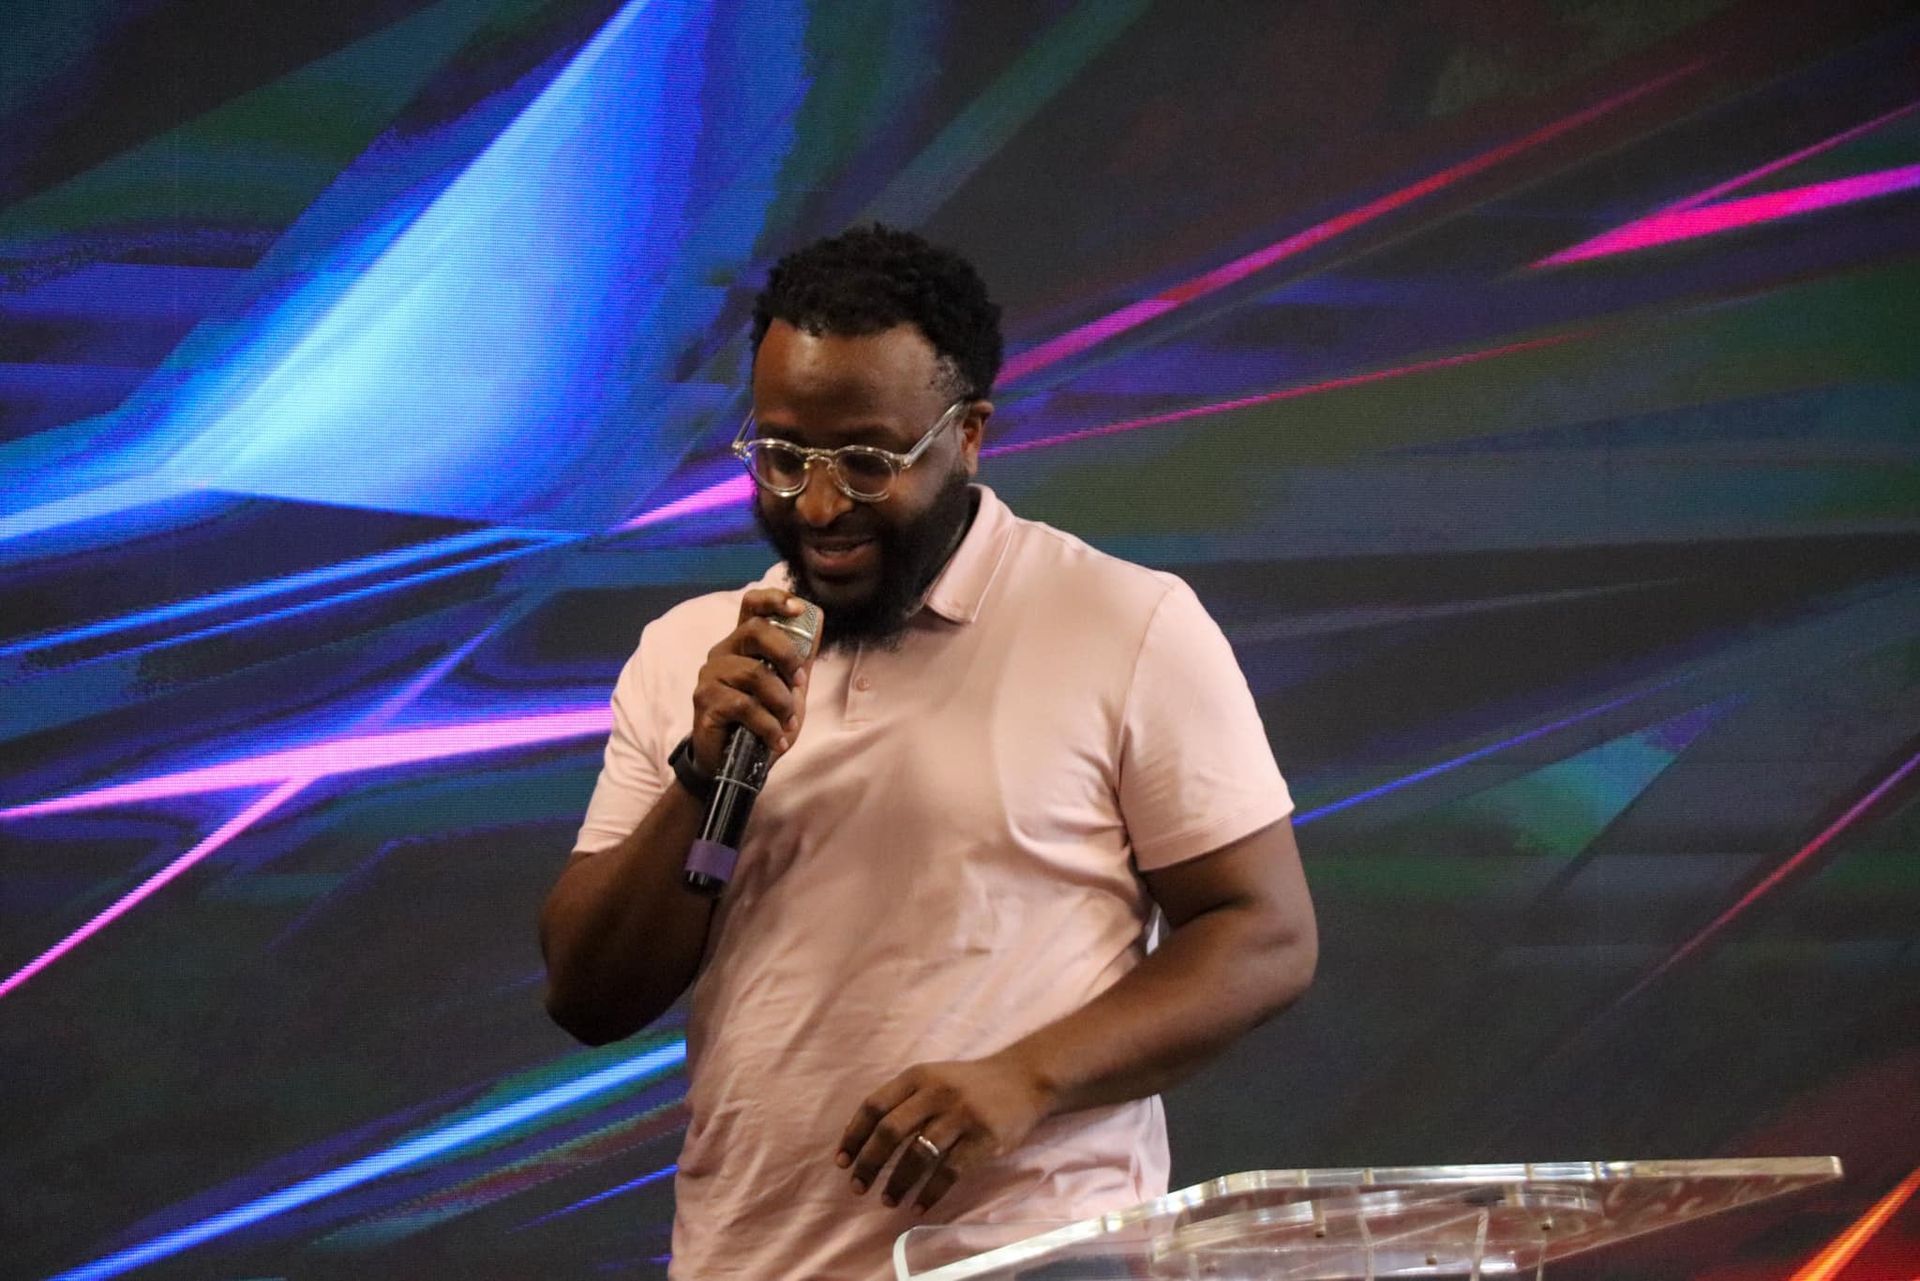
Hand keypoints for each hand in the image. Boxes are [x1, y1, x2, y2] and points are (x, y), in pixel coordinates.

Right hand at [690, 590, 814, 772]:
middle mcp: (722, 653)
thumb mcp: (788, 688)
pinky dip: (768, 726)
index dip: (774, 600)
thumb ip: (801, 657)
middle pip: (755, 631)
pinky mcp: (705, 702)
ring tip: (786, 724)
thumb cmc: (759, 722)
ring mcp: (710, 676)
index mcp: (742, 644)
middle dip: (786, 655)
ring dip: (780, 702)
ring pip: (754, 673)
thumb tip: (820, 618)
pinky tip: (775, 740)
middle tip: (799, 683)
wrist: (733, 765)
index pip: (752, 606)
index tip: (799, 609)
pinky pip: (744, 706)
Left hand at [836, 1054, 1053, 1212]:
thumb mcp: (933, 1078)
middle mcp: (936, 1093)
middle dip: (869, 1163)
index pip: (874, 1106)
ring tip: (888, 1201)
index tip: (842, 1162)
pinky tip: (919, 1206)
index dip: (854, 1135)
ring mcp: (961, 1115)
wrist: (1023, 1079)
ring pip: (918, 1155)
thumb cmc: (969, 1084)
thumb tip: (864, 1140)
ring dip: (898, 1183)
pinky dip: (931, 1192)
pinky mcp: (984, 1138)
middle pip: (890, 1131)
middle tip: (858, 1187)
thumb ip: (903, 1100)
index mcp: (918, 1076)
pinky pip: (950, 1171)